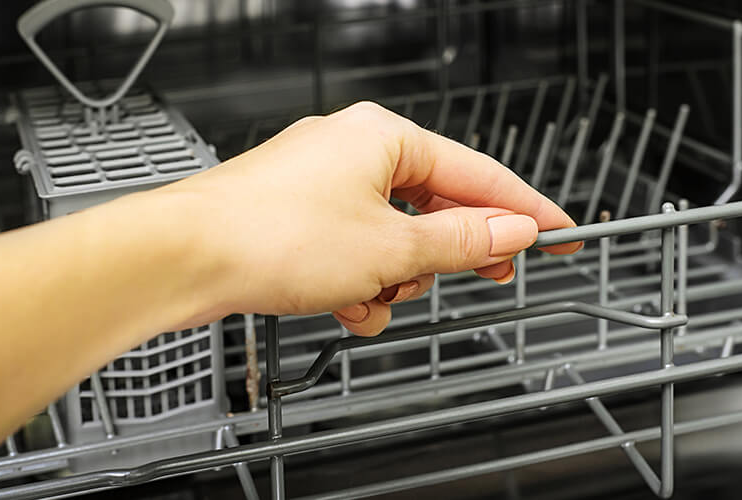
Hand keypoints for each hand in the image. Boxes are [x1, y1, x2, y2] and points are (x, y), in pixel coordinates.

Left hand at [167, 101, 581, 334]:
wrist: (183, 258)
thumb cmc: (272, 233)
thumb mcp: (392, 245)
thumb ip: (462, 241)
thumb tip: (511, 230)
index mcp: (384, 137)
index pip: (478, 173)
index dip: (524, 209)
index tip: (557, 232)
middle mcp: (354, 151)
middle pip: (435, 205)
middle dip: (450, 252)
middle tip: (490, 275)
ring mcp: (324, 185)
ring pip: (394, 236)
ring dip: (395, 275)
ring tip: (376, 295)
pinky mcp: (300, 217)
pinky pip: (356, 250)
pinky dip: (360, 282)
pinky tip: (346, 304)